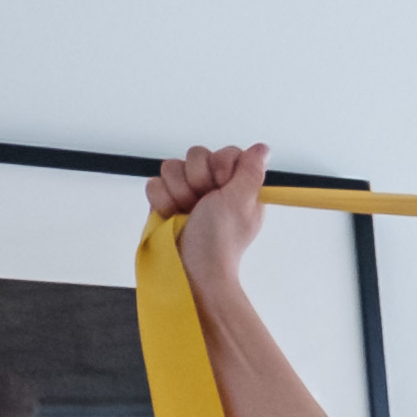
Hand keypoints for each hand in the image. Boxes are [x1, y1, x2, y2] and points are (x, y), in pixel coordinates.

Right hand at [147, 142, 274, 295]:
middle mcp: (212, 187)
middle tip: (204, 204)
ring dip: (179, 191)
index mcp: (236, 186)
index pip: (225, 152)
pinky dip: (162, 201)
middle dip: (198, 180)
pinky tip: (172, 215)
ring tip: (188, 212)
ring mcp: (186, 193)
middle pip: (196, 154)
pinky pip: (154, 183)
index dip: (221, 165)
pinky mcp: (164, 201)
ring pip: (172, 166)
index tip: (222, 186)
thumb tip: (262, 149)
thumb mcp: (241, 202)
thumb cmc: (220, 241)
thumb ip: (250, 171)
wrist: (191, 267)